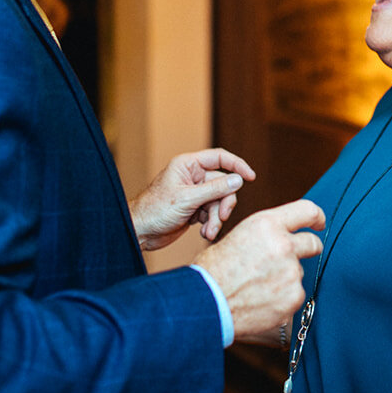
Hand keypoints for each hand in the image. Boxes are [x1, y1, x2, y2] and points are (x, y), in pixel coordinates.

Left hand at [130, 148, 256, 251]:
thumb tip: (238, 180)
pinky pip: (212, 213)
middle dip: (223, 204)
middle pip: (223, 185)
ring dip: (216, 218)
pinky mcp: (194, 209)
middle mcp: (192, 177)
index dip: (237, 166)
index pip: (219, 158)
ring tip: (208, 233)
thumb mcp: (187, 199)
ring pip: (219, 202)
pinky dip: (210, 224)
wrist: (140, 232)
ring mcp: (194, 194)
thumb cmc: (155, 210)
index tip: (251, 177)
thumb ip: (215, 189)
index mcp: (188, 166)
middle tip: (221, 218)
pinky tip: (202, 233)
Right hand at [194, 199, 323, 345]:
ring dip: (286, 279)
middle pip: (312, 244)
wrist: (204, 304)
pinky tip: (260, 302)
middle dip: (307, 250)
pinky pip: (295, 296)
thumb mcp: (238, 236)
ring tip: (257, 288)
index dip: (317, 217)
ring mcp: (291, 274)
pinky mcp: (293, 298)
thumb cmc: (212, 271)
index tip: (319, 223)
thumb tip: (283, 236)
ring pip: (299, 273)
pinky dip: (282, 300)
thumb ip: (267, 234)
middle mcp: (284, 246)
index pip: (307, 211)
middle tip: (288, 261)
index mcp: (268, 224)